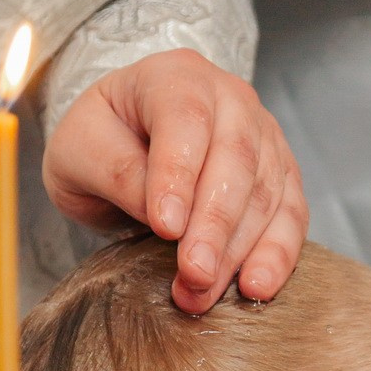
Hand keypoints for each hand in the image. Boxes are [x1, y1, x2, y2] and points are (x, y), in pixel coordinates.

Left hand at [43, 49, 306, 313]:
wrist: (127, 139)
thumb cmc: (102, 140)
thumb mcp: (79, 148)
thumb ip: (116, 171)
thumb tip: (166, 218)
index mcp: (174, 77)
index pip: (185, 120)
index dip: (178, 175)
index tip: (165, 227)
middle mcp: (230, 98)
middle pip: (235, 158)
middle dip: (214, 225)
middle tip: (193, 274)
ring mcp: (263, 135)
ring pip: (265, 192)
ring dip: (238, 250)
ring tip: (204, 293)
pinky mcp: (280, 174)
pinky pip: (291, 215)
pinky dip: (278, 254)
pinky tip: (257, 287)